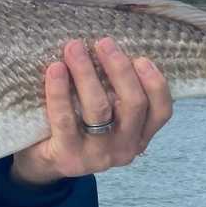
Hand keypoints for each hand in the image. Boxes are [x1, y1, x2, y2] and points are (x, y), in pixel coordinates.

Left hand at [11, 37, 172, 186]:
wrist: (44, 164)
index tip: (141, 58)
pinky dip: (60, 91)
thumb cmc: (78, 127)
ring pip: (99, 109)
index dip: (156, 84)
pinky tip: (55, 69)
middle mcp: (124, 148)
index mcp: (138, 136)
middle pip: (133, 104)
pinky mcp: (68, 156)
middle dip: (119, 68)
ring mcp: (97, 155)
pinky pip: (65, 119)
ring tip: (74, 48)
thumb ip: (115, 92)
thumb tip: (112, 47)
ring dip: (86, 73)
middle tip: (103, 42)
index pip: (161, 111)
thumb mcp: (106, 115)